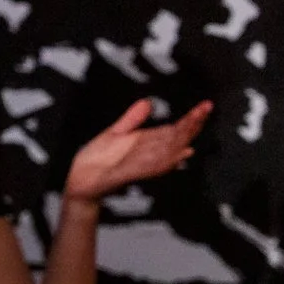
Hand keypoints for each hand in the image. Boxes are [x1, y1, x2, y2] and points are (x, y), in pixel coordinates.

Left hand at [64, 99, 212, 204]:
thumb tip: (148, 102)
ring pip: (166, 152)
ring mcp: (138, 165)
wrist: (79, 180)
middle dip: (190, 125)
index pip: (174, 129)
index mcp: (146, 143)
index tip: (204, 107)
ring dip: (181, 140)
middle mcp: (147, 154)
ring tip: (195, 124)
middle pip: (174, 139)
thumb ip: (132, 119)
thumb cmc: (96, 161)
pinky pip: (146, 168)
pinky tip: (176, 155)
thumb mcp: (114, 133)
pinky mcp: (125, 174)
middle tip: (204, 111)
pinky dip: (162, 161)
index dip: (190, 119)